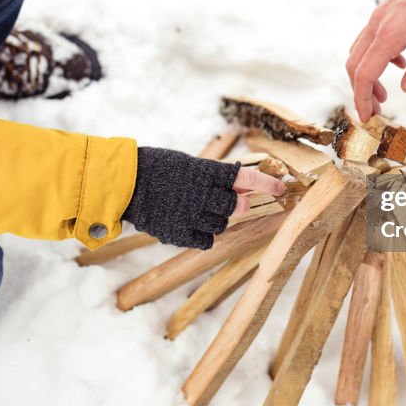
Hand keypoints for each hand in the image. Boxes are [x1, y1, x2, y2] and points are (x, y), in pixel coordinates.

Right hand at [122, 148, 284, 248]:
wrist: (123, 184)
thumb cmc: (156, 168)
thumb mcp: (187, 164)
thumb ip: (214, 178)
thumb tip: (242, 190)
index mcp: (203, 171)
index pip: (244, 178)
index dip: (266, 185)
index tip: (282, 190)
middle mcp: (199, 194)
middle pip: (234, 207)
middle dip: (236, 205)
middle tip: (230, 201)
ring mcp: (188, 216)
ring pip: (221, 225)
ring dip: (218, 219)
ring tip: (200, 210)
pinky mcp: (178, 234)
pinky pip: (205, 241)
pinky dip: (204, 235)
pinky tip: (193, 224)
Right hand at [346, 0, 405, 121]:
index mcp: (391, 34)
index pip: (365, 73)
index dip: (362, 98)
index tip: (368, 117)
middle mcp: (378, 25)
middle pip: (354, 65)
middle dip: (361, 91)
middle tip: (376, 110)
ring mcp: (378, 16)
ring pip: (358, 52)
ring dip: (366, 76)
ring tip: (384, 93)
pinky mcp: (383, 12)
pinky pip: (369, 40)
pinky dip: (375, 59)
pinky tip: (398, 64)